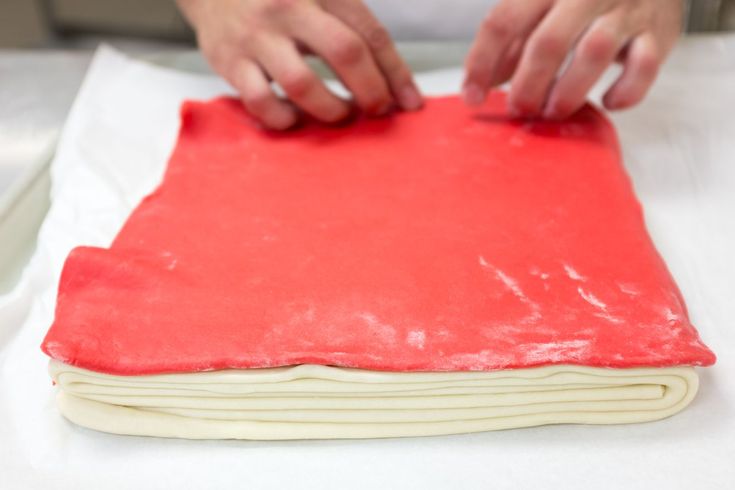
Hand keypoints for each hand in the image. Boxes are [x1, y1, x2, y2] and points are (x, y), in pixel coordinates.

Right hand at [177, 0, 422, 129]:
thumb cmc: (281, 3)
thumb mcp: (320, 2)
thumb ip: (356, 34)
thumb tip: (401, 92)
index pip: (370, 33)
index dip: (396, 73)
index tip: (410, 103)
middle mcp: (290, 7)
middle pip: (345, 51)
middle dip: (370, 90)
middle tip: (376, 111)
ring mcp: (257, 35)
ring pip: (302, 83)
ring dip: (329, 110)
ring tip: (339, 114)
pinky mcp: (230, 61)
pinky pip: (261, 101)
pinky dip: (283, 119)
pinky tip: (294, 119)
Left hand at [462, 0, 682, 118]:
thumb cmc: (585, 0)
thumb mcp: (542, 10)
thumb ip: (512, 44)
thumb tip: (479, 85)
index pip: (503, 20)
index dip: (481, 63)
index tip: (472, 97)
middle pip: (547, 42)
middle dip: (527, 84)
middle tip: (519, 110)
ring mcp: (626, 9)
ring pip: (594, 52)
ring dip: (568, 91)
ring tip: (553, 112)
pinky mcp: (659, 31)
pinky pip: (644, 65)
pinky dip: (625, 91)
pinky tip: (608, 102)